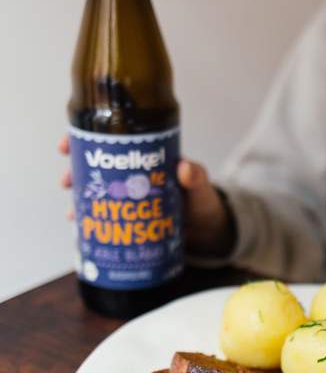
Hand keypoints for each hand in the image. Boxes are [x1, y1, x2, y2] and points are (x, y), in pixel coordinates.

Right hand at [59, 137, 234, 256]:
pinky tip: (82, 229)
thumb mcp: (201, 188)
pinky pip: (106, 218)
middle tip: (66, 181)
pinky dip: (92, 223)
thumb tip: (185, 167)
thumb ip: (197, 178)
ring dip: (81, 200)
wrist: (210, 232)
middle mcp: (133, 178)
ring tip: (72, 212)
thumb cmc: (204, 203)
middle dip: (77, 173)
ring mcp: (130, 199)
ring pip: (98, 194)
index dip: (88, 140)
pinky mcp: (130, 220)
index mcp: (147, 161)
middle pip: (97, 169)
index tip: (70, 143)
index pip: (113, 143)